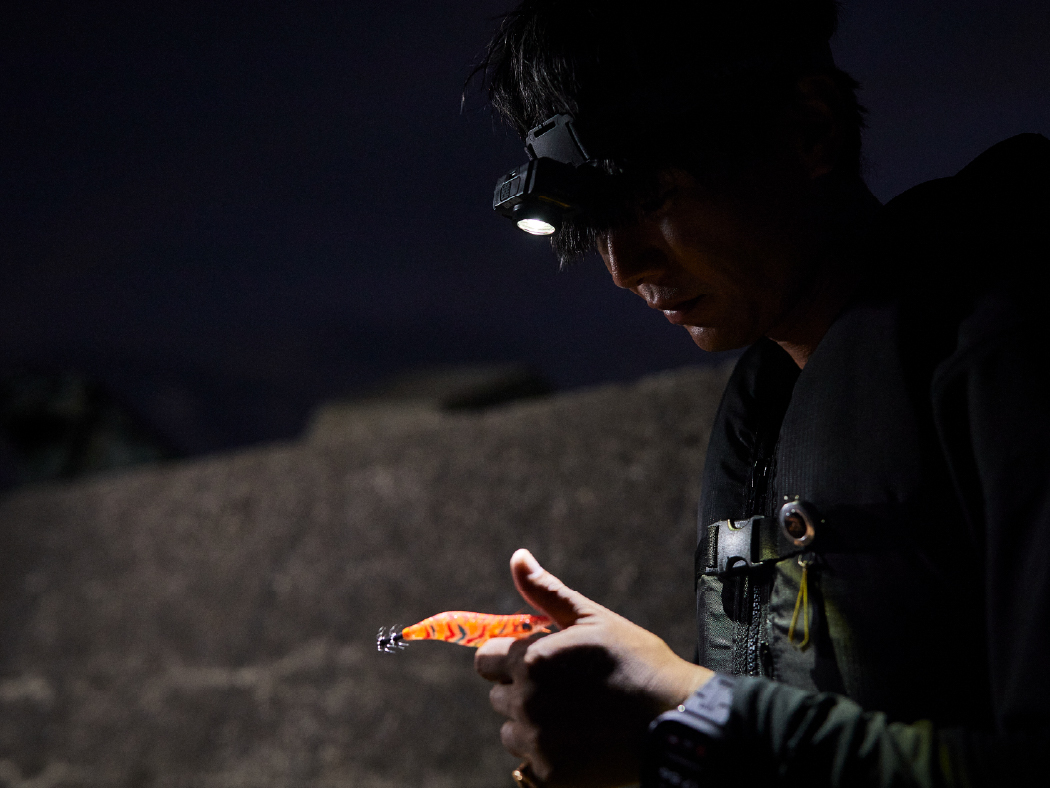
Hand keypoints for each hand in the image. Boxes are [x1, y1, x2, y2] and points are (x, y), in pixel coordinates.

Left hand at [475, 549, 712, 786]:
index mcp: (531, 660)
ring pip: (512, 731)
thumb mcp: (592, 619)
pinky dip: (548, 755)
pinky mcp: (549, 775)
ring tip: (576, 716)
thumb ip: (547, 592)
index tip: (538, 660)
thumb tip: (517, 557)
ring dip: (532, 724)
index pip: (485, 659)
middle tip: (567, 688)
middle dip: (524, 689)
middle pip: (498, 695)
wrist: (675, 719)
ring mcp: (537, 742)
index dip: (510, 657)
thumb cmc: (636, 662)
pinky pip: (529, 763)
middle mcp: (526, 702)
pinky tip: (580, 742)